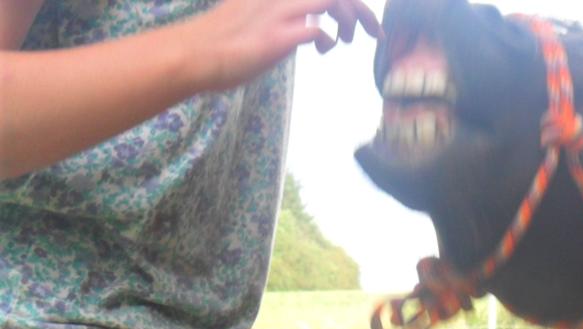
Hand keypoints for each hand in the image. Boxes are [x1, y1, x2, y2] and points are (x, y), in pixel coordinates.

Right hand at [185, 0, 381, 92]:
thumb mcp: (257, 17)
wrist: (192, 54)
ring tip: (346, 41)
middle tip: (375, 33)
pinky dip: (328, 40)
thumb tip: (310, 25)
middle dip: (361, 10)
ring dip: (349, 21)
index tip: (362, 19)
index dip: (348, 2)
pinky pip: (318, 30)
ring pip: (332, 1)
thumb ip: (285, 15)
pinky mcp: (277, 36)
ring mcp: (278, 12)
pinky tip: (323, 50)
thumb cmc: (222, 43)